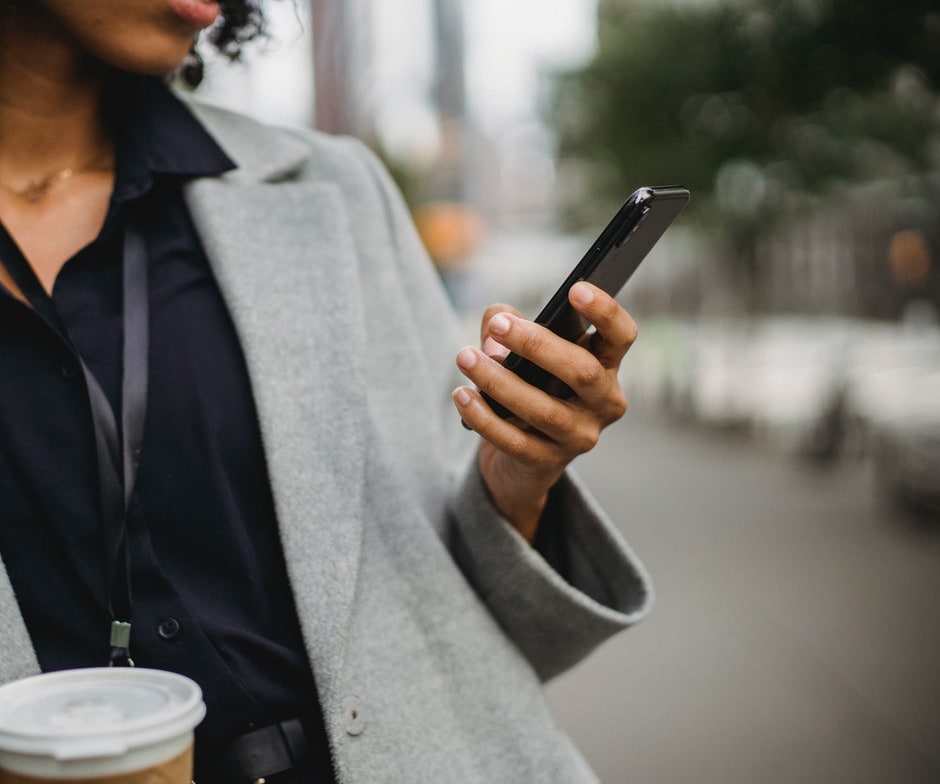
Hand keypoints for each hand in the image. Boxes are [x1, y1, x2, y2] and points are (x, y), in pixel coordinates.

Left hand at [452, 281, 636, 542]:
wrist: (521, 457)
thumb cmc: (529, 386)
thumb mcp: (520, 350)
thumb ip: (506, 327)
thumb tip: (495, 340)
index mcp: (606, 365)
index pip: (620, 336)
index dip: (605, 312)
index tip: (575, 289)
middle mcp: (604, 402)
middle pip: (582, 371)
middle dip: (536, 344)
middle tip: (498, 326)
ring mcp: (579, 436)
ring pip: (543, 409)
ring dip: (499, 381)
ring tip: (465, 358)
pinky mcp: (549, 463)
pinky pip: (514, 441)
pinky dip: (484, 417)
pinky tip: (461, 396)